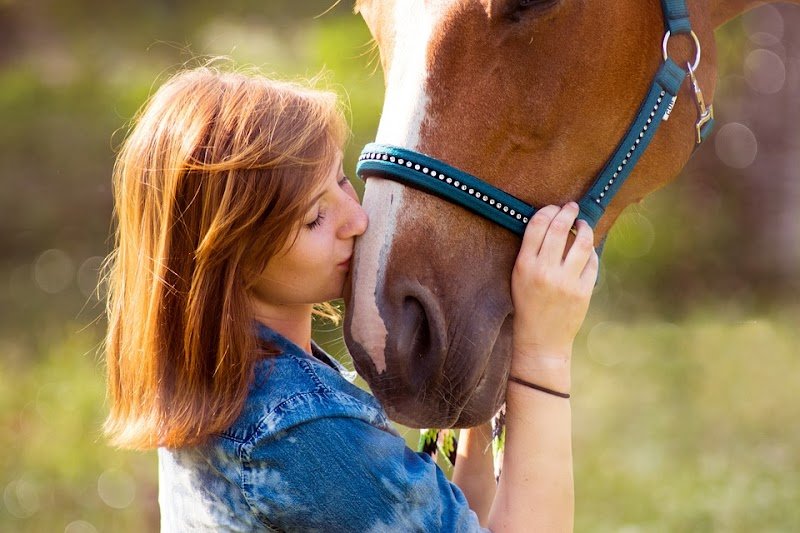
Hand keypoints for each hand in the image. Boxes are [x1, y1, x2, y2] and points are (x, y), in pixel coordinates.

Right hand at [510, 203, 597, 380]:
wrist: (540, 341)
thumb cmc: (527, 306)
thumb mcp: (519, 278)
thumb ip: (531, 253)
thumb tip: (551, 223)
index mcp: (524, 266)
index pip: (537, 226)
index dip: (547, 211)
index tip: (554, 208)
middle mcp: (544, 271)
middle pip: (559, 229)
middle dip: (567, 213)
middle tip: (572, 207)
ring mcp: (565, 282)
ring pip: (581, 242)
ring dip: (584, 228)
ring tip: (584, 224)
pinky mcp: (582, 292)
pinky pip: (592, 262)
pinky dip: (591, 251)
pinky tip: (587, 249)